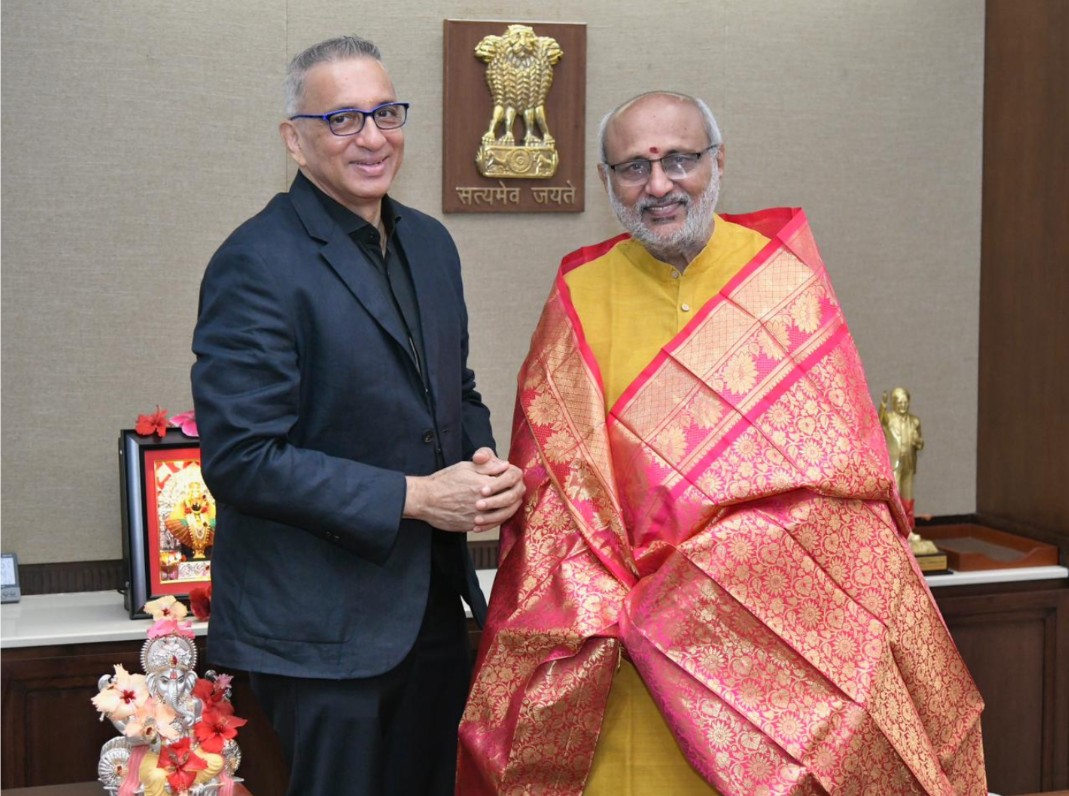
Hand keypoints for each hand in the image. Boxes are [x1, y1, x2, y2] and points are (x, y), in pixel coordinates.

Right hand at [403, 448, 523, 532]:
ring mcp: (476, 516)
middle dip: (513, 497)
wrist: (425, 499)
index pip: (508, 483)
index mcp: (482, 485)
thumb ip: (487, 466)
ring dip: (506, 510)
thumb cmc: (443, 480)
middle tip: (512, 494)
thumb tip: (505, 465)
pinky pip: (488, 526)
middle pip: (509, 502)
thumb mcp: (465, 467)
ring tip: (506, 506)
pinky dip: (494, 522)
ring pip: (501, 516)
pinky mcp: (469, 526)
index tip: (509, 481)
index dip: (511, 481)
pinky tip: (493, 517)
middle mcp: (482, 502)